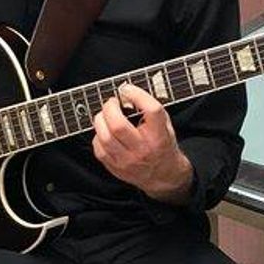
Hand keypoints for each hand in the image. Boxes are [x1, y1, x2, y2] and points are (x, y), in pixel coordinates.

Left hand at [92, 83, 192, 204]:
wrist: (163, 175)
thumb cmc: (162, 145)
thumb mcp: (165, 125)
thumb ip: (150, 109)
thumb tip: (126, 92)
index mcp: (159, 135)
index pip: (151, 111)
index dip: (137, 95)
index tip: (126, 88)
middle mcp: (143, 149)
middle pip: (118, 125)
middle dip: (110, 108)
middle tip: (112, 103)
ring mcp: (127, 160)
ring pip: (104, 137)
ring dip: (100, 120)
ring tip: (105, 115)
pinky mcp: (116, 168)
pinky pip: (98, 148)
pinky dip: (99, 136)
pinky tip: (105, 132)